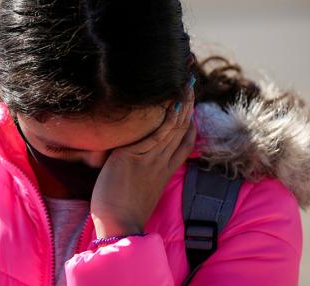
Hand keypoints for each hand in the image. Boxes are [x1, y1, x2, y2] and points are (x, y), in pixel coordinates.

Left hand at [90, 88, 196, 237]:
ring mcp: (152, 158)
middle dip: (188, 106)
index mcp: (165, 171)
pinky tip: (173, 101)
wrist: (118, 225)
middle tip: (190, 85)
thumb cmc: (121, 211)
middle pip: (182, 130)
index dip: (189, 125)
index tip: (191, 110)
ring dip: (182, 104)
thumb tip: (133, 163)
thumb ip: (141, 173)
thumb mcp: (138, 189)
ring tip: (185, 84)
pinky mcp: (137, 156)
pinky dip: (167, 116)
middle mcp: (163, 162)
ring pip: (174, 127)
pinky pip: (158, 132)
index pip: (184, 144)